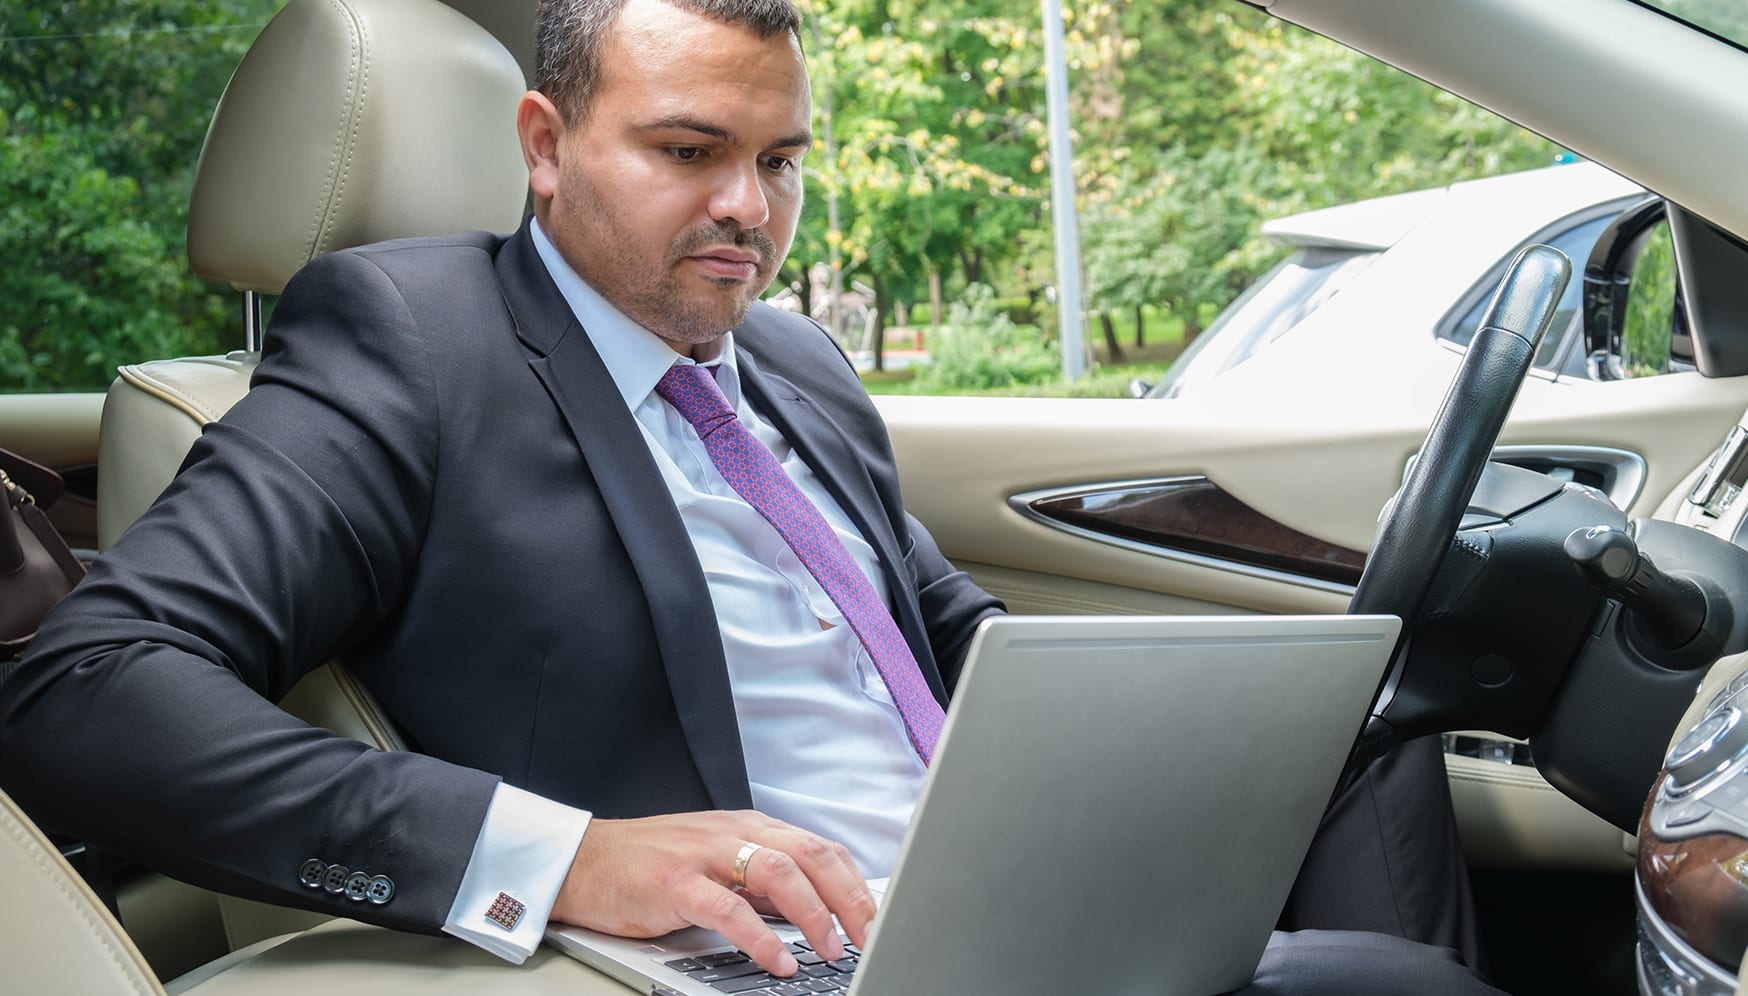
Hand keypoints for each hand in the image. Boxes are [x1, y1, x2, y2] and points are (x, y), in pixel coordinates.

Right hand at [551, 810, 877, 976]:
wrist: (584, 860)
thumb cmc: (652, 864)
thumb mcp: (719, 862)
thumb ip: (763, 882)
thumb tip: (816, 912)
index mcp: (751, 827)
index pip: (821, 849)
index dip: (856, 885)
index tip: (879, 920)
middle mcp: (735, 833)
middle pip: (811, 856)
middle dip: (850, 899)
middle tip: (871, 937)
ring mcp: (705, 855)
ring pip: (779, 872)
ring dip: (814, 913)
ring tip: (829, 948)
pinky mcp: (675, 883)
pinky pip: (728, 909)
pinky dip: (760, 937)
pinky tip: (778, 959)